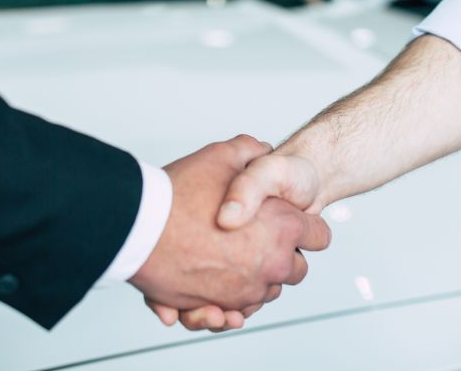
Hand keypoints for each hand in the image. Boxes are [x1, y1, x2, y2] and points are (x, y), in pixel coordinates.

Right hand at [129, 136, 330, 331]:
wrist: (140, 228)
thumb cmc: (179, 194)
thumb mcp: (222, 156)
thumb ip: (250, 151)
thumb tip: (262, 149)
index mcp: (283, 226)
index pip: (320, 236)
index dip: (306, 225)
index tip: (291, 221)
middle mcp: (272, 262)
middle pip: (297, 269)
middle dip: (282, 255)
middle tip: (258, 237)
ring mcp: (248, 289)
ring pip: (267, 292)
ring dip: (256, 278)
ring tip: (232, 256)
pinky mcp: (221, 306)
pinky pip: (239, 311)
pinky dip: (232, 301)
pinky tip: (220, 281)